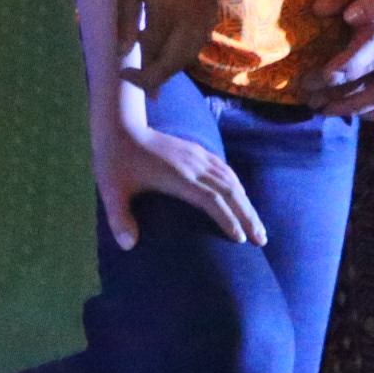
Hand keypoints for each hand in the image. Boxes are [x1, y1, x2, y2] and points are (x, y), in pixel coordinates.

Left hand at [93, 102, 265, 251]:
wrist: (119, 126)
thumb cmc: (114, 161)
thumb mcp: (111, 191)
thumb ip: (119, 219)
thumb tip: (128, 247)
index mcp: (177, 176)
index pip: (210, 199)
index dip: (227, 218)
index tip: (241, 239)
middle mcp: (193, 165)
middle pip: (230, 191)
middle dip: (248, 215)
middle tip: (261, 240)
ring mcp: (196, 156)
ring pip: (231, 180)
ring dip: (247, 202)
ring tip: (258, 225)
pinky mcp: (195, 151)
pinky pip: (224, 169)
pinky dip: (238, 186)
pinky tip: (241, 198)